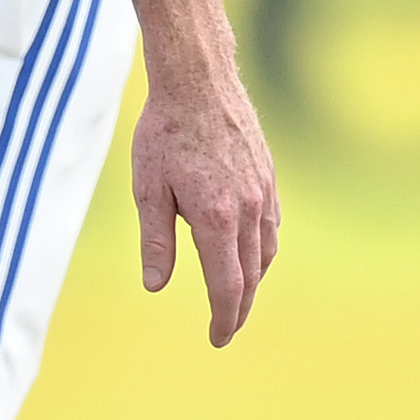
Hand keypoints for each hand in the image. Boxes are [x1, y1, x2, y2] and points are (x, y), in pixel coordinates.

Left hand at [131, 63, 280, 345]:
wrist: (198, 81)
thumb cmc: (164, 132)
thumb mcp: (148, 189)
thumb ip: (156, 241)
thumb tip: (156, 286)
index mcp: (216, 218)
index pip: (227, 286)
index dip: (224, 318)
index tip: (217, 338)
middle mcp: (247, 210)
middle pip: (251, 276)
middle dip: (239, 309)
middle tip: (226, 329)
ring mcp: (263, 192)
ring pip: (266, 252)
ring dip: (254, 281)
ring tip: (238, 298)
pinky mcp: (268, 176)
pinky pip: (271, 226)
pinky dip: (263, 249)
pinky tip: (251, 253)